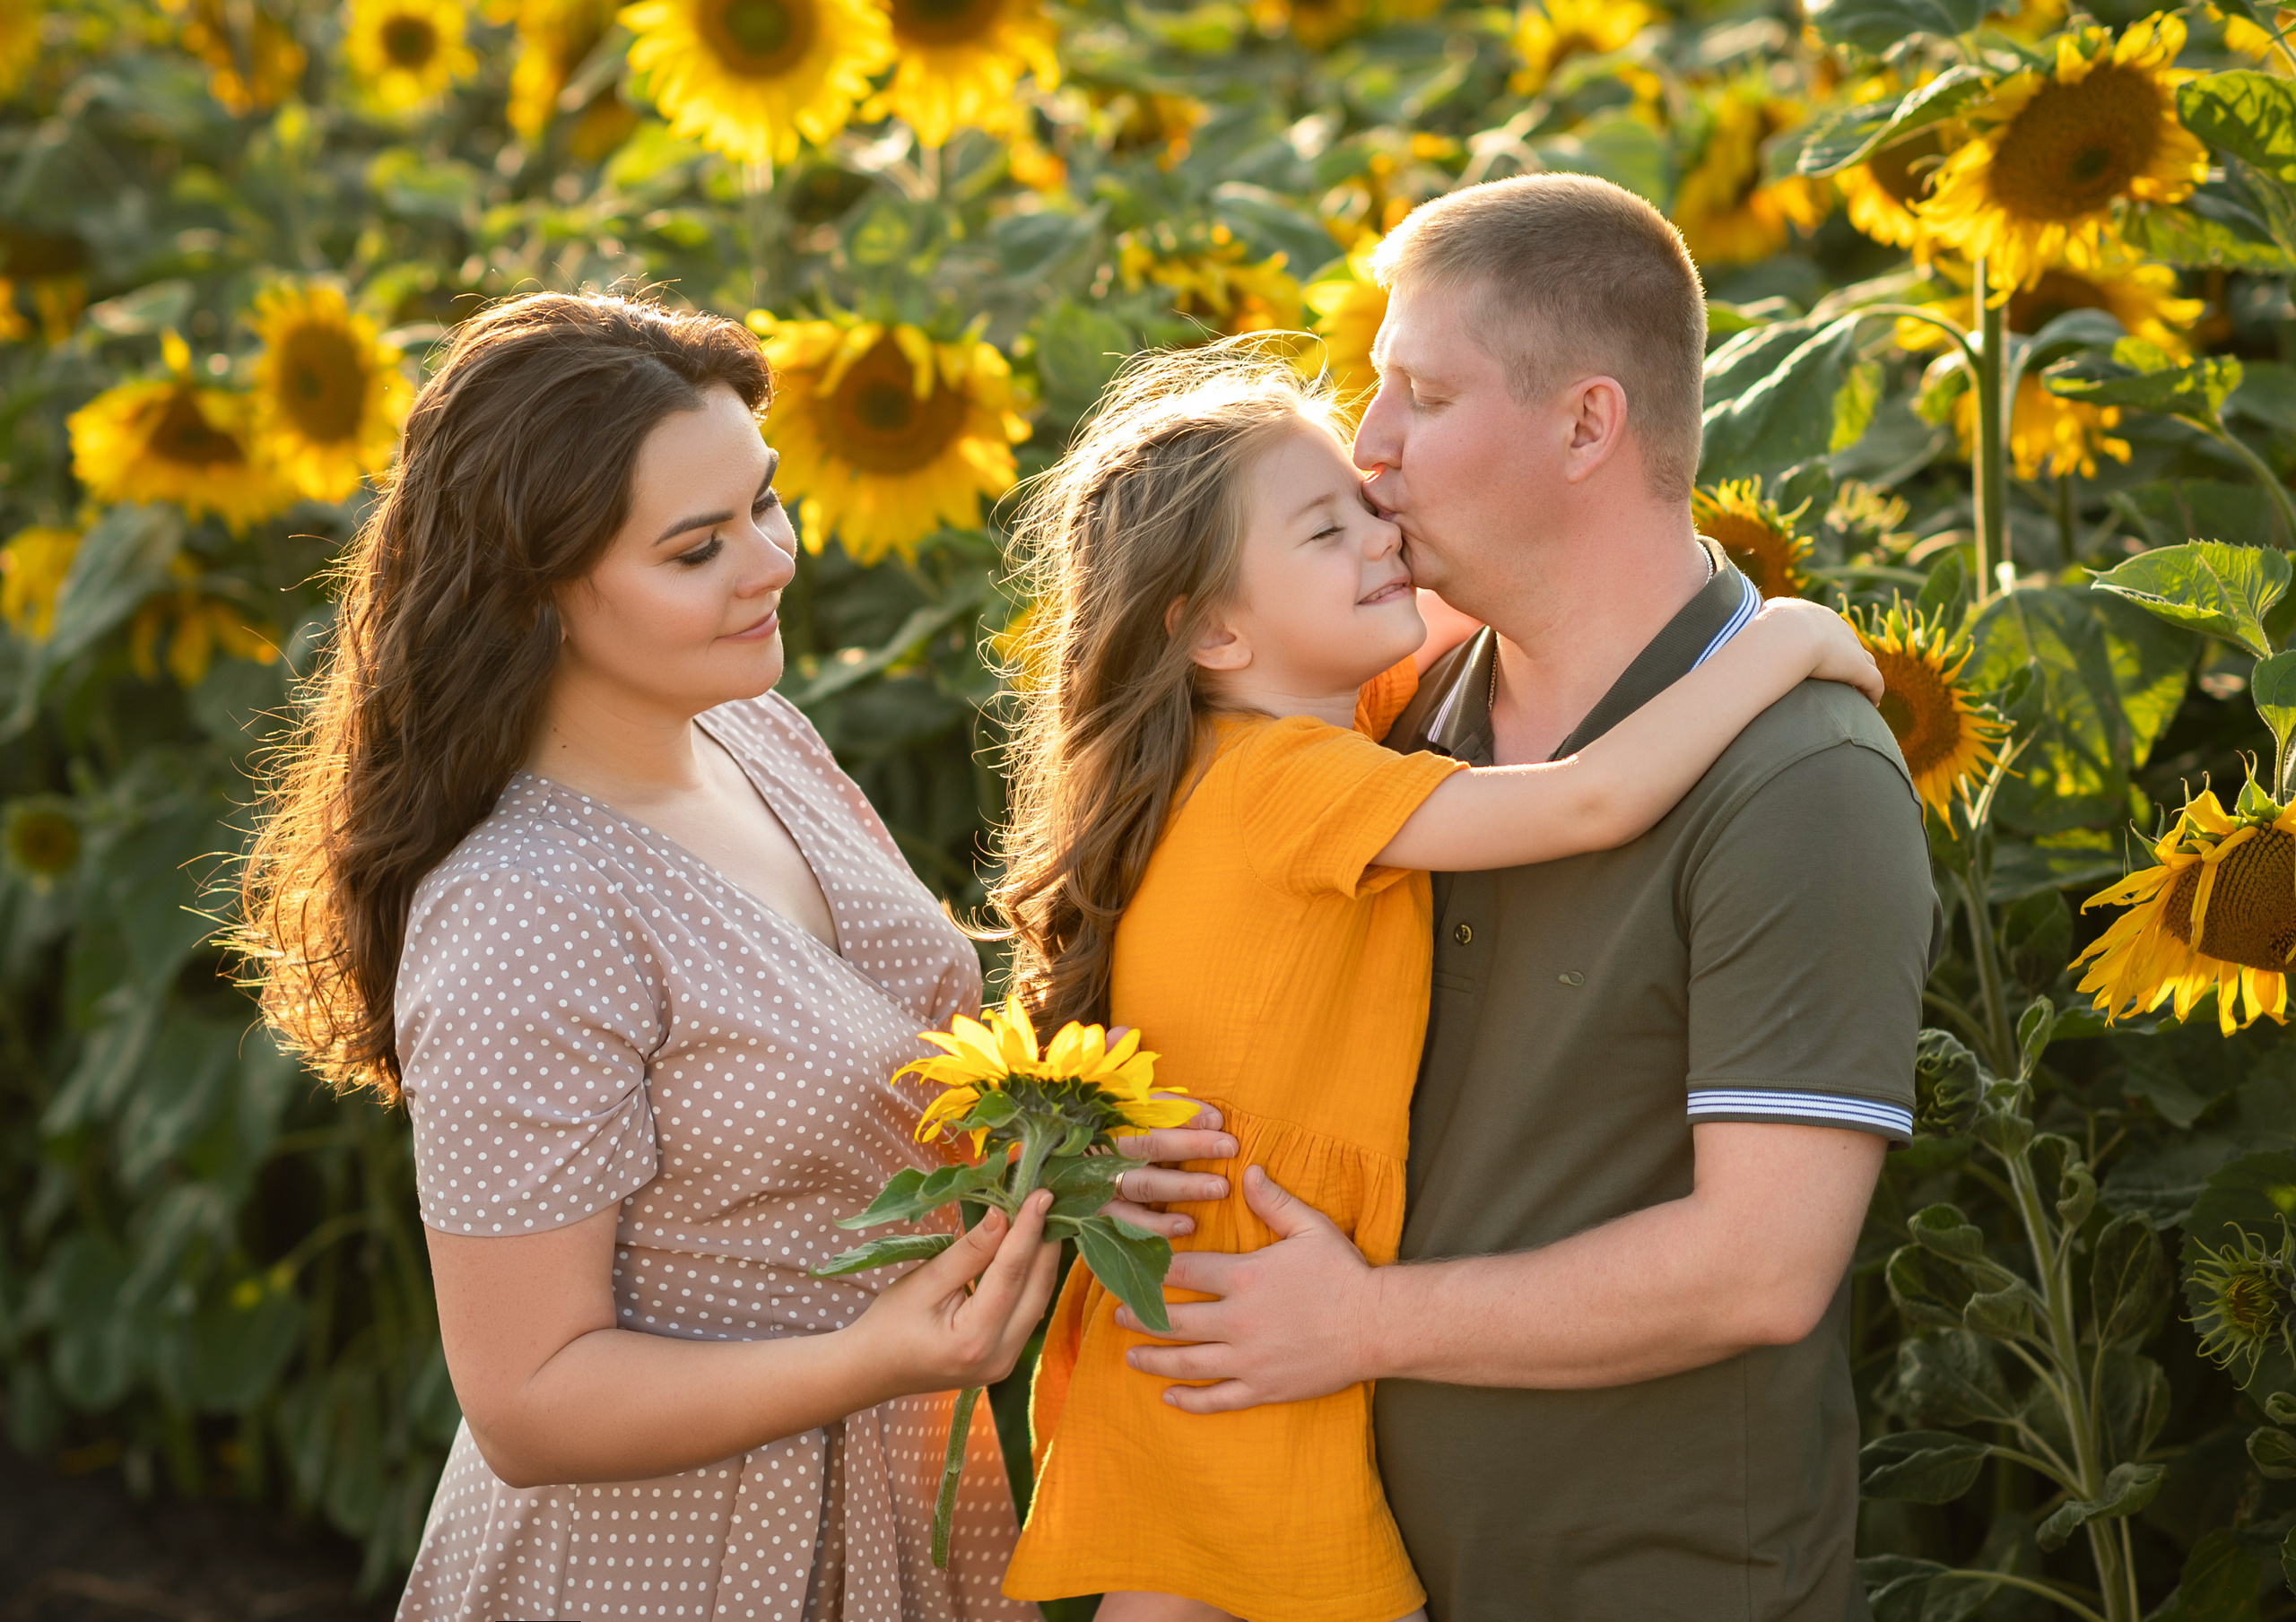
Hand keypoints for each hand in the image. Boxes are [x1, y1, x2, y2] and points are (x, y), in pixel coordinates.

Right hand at [845, 1190, 1061, 1393]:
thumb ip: (969, 1251)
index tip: (1042, 1194)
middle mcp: (999, 1357)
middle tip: (1047, 1198)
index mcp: (973, 1339)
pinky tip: (1031, 1250)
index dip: (1029, 1230)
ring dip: (1042, 1258)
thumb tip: (1003, 1215)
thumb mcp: (924, 1281)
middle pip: (1037, 1288)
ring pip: (1039, 1300)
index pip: (1012, 1274)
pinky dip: (1032, 1278)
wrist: (874, 1370)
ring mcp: (1006, 1363)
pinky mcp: (1006, 1359)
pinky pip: (1029, 1311)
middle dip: (1045, 1241)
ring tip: (1043, 1217)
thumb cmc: (889, 1324)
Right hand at [1100, 1100, 1236, 1239]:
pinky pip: (1130, 1220)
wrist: (1061, 1172)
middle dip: (1193, 1146)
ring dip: (1184, 1186)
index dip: (1187, 1115)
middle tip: (1230, 1148)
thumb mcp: (1134, 1111)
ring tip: (1219, 1188)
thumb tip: (1215, 1119)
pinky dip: (1158, 1224)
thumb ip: (1172, 1110)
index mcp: (1116, 1118)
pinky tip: (1187, 1225)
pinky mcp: (1100, 1212)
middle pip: (1151, 1144)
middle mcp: (1108, 1148)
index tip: (1218, 1121)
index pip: (1153, 1111)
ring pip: (1145, 1183)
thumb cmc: (1119, 1139)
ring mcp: (1102, 1181)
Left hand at [1113, 1165, 1379, 1412]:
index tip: (1129, 1268)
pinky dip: (1189, 1400)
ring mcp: (1248, 1359)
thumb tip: (1247, 1170)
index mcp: (1244, 1277)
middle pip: (1172, 1320)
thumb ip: (1273, 1201)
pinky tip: (1168, 1396)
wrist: (1378, 1326)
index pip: (1181, 1273)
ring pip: (1186, 1363)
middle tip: (1117, 1313)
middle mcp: (1237, 1321)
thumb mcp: (1310, 1228)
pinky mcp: (1263, 1388)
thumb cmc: (1344, 1274)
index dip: (1151, 1270)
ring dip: (1152, 1359)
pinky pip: (1217, 1399)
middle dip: (1140, 1316)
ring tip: (1129, 1355)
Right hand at [1754, 597, 1882, 704]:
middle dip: (1846, 657)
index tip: (1816, 659)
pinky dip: (1873, 692)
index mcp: (1810, 614)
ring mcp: (1849, 645)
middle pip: (1847, 642)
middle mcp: (1834, 625)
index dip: (1822, 644)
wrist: (1783, 637)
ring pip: (1865, 660)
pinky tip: (1871, 704)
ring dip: (1863, 675)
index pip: (1823, 628)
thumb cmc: (1759, 635)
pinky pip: (1872, 681)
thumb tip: (1731, 646)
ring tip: (1859, 692)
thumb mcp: (1751, 627)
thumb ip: (1746, 634)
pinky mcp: (1857, 666)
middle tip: (1840, 677)